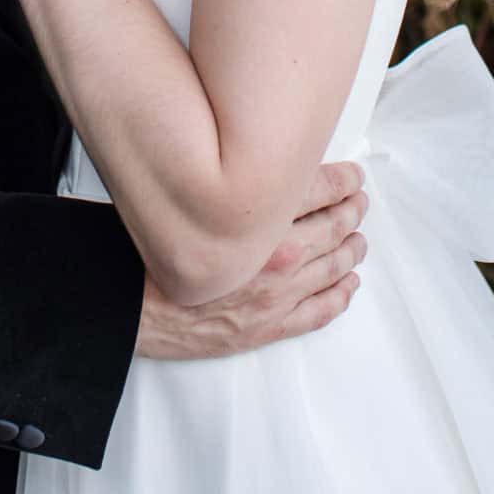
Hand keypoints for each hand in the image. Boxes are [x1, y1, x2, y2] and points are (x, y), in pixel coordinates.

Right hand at [135, 163, 366, 359]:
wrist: (134, 306)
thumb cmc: (158, 256)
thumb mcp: (197, 202)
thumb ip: (235, 187)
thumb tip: (265, 168)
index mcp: (261, 222)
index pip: (319, 190)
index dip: (342, 181)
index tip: (352, 176)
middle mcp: (277, 258)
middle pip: (333, 227)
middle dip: (351, 211)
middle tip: (359, 201)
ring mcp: (278, 295)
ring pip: (334, 267)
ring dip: (352, 249)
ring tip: (359, 237)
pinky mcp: (271, 325)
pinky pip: (321, 311)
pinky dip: (341, 296)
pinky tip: (349, 284)